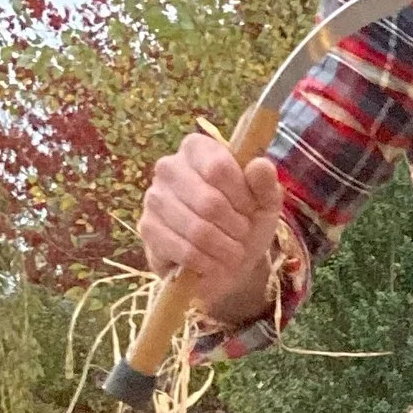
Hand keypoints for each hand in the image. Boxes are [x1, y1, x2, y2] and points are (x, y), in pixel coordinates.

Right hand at [137, 129, 285, 328]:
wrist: (226, 260)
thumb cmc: (245, 221)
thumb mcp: (265, 202)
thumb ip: (265, 183)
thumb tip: (259, 165)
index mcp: (197, 149)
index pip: (219, 168)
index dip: (242, 196)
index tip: (250, 210)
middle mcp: (169, 167)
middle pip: (209, 202)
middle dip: (235, 227)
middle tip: (242, 235)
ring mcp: (154, 198)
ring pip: (197, 230)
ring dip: (224, 248)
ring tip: (232, 252)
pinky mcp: (147, 228)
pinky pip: (183, 250)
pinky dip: (207, 263)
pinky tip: (214, 264)